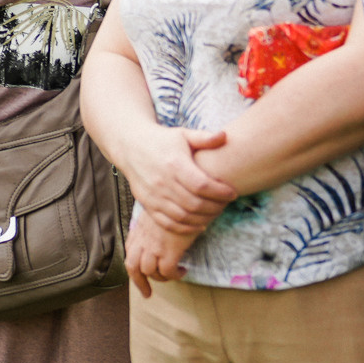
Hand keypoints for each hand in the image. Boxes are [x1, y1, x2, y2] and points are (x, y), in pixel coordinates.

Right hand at [120, 125, 236, 231]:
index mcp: (174, 165)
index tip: (232, 193)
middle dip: (216, 207)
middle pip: (195, 204)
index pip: (202, 185)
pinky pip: (168, 223)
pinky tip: (199, 224)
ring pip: (183, 216)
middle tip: (226, 204)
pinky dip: (186, 228)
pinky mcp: (148, 205)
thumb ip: (204, 138)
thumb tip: (225, 136)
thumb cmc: (162, 141)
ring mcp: (154, 196)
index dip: (220, 192)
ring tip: (215, 212)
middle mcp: (162, 182)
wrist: (131, 147)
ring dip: (203, 219)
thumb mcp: (183, 134)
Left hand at [126, 207, 202, 295]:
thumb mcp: (160, 209)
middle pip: (132, 266)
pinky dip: (174, 276)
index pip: (130, 250)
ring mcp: (154, 245)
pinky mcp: (169, 250)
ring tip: (173, 275)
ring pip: (149, 271)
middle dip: (138, 282)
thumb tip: (161, 231)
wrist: (189, 196)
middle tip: (147, 293)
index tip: (139, 274)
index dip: (134, 265)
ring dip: (161, 278)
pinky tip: (183, 271)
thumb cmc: (179, 201)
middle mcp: (143, 238)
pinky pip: (167, 271)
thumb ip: (156, 221)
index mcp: (140, 228)